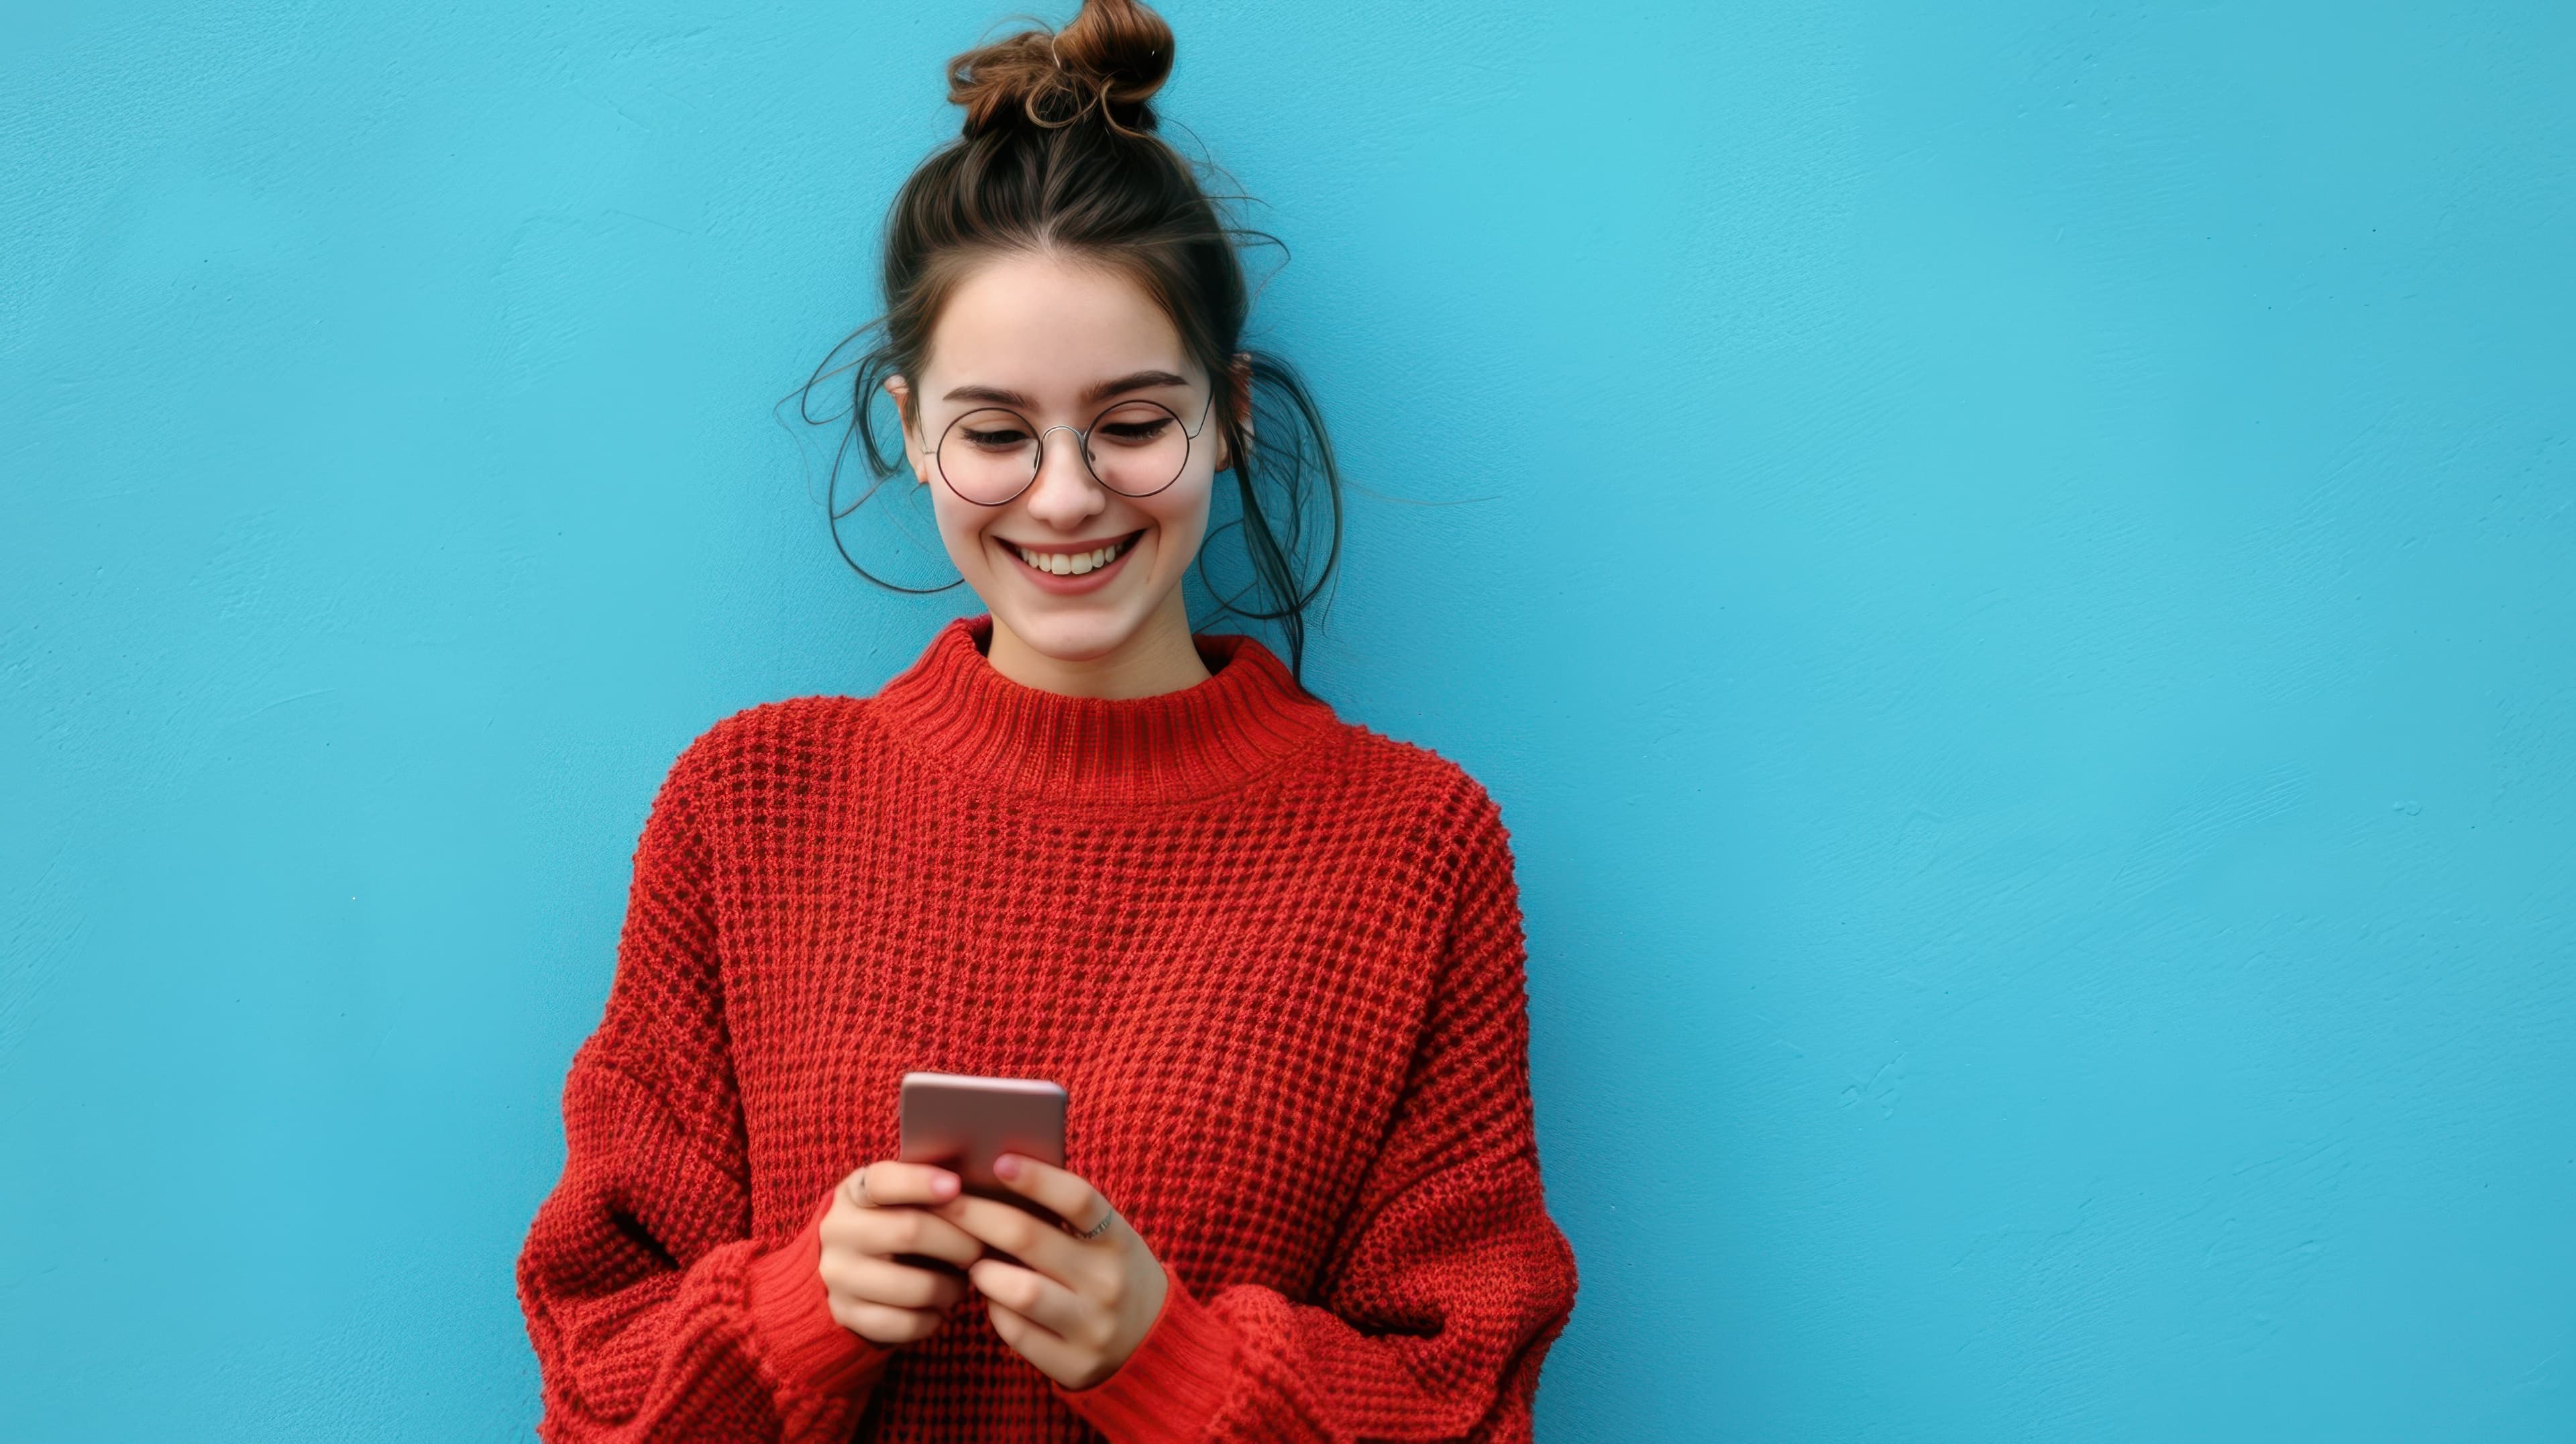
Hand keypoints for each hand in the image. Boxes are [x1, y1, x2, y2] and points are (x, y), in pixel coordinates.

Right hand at [817, 1161, 986, 1345]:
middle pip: (910, 1231)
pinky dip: (934, 1318)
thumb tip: (983, 1184)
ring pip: (916, 1287)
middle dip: (959, 1242)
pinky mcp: (848, 1315)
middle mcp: (838, 1231)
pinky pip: (907, 1323)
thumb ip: (928, 1188)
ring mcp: (839, 1276)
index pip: (883, 1181)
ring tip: (963, 1280)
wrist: (849, 1273)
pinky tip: (939, 1306)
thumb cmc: (894, 1225)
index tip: (956, 1186)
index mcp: (854, 1193)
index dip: (920, 1181)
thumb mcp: (898, 1199)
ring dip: (952, 1287)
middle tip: (980, 1248)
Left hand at [936, 1154, 1168, 1389]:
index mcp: (1118, 1240)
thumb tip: (996, 1179)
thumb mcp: (1107, 1242)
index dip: (1037, 1179)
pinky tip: (994, 1299)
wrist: (1152, 1346)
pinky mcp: (1073, 1364)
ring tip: (972, 1262)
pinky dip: (996, 1311)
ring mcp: (1092, 1326)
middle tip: (943, 1204)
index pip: (1078, 1200)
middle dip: (976, 1216)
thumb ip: (1066, 1218)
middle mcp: (1108, 1281)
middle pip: (1028, 1239)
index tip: (999, 1162)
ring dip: (984, 1271)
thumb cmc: (1112, 1275)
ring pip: (1019, 1291)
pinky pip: (1016, 1332)